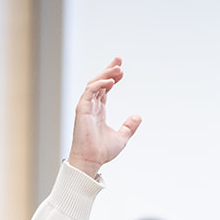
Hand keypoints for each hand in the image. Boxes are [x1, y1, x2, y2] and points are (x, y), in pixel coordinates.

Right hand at [66, 58, 141, 177]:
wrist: (92, 160)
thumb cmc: (102, 151)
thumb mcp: (122, 137)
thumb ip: (129, 126)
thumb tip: (138, 117)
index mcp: (98, 110)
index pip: (104, 88)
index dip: (112, 77)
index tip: (121, 70)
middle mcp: (91, 106)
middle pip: (99, 82)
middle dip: (109, 70)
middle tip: (119, 59)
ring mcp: (85, 107)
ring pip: (94, 84)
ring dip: (105, 75)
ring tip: (117, 68)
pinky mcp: (82, 109)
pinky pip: (89, 92)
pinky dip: (99, 85)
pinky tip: (110, 81)